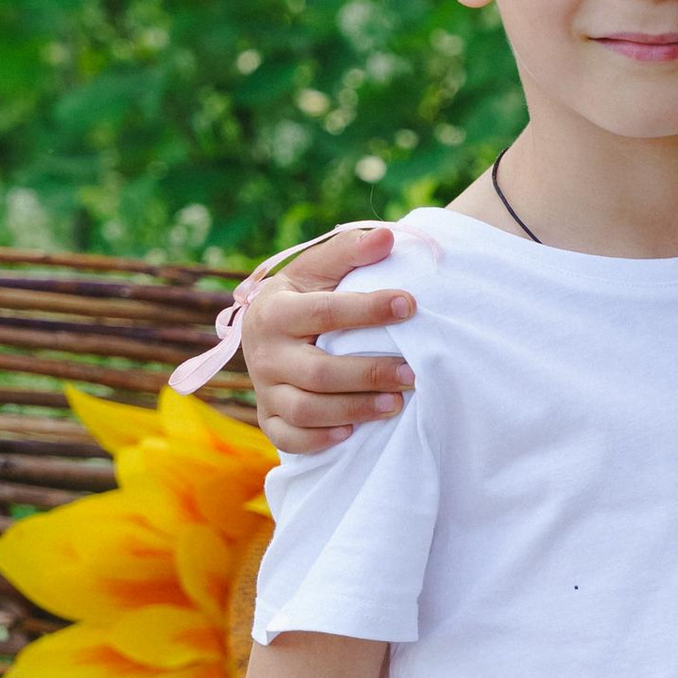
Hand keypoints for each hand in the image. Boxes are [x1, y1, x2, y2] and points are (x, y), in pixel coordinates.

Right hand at [243, 224, 420, 455]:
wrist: (268, 331)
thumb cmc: (304, 297)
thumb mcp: (319, 270)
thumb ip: (349, 252)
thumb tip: (389, 238)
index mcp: (274, 311)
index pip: (324, 313)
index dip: (368, 309)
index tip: (410, 304)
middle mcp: (263, 353)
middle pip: (318, 372)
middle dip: (369, 374)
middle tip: (413, 374)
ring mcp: (265, 389)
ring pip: (306, 410)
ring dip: (355, 409)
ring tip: (397, 404)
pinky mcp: (270, 418)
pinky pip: (288, 438)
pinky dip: (319, 440)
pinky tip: (353, 432)